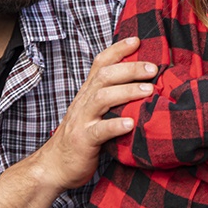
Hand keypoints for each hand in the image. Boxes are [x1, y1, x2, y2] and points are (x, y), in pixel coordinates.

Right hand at [36, 37, 155, 189]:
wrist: (54, 167)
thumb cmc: (81, 139)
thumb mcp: (93, 113)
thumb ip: (111, 99)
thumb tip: (140, 85)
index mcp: (87, 94)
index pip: (100, 64)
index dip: (117, 50)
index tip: (137, 40)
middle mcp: (84, 102)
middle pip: (104, 76)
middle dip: (130, 69)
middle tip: (153, 69)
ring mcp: (82, 121)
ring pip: (102, 98)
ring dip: (127, 92)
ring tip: (149, 90)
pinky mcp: (83, 141)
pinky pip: (99, 131)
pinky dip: (115, 125)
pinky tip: (131, 123)